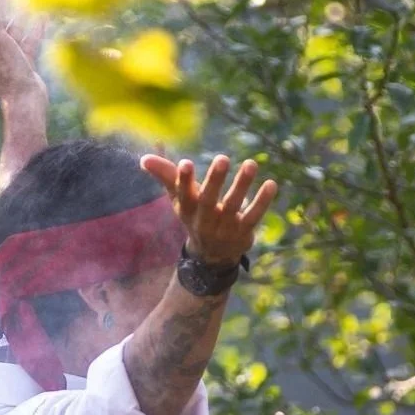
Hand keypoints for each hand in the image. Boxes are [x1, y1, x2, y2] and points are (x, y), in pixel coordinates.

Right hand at [138, 153, 278, 266]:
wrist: (212, 256)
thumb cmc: (195, 216)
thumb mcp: (179, 199)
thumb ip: (165, 176)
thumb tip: (143, 158)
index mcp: (187, 209)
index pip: (183, 194)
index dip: (183, 180)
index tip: (185, 163)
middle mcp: (205, 219)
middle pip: (208, 200)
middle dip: (215, 180)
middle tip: (222, 158)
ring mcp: (225, 227)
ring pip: (234, 205)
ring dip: (242, 185)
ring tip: (251, 164)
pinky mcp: (243, 232)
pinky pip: (254, 216)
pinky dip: (262, 201)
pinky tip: (271, 184)